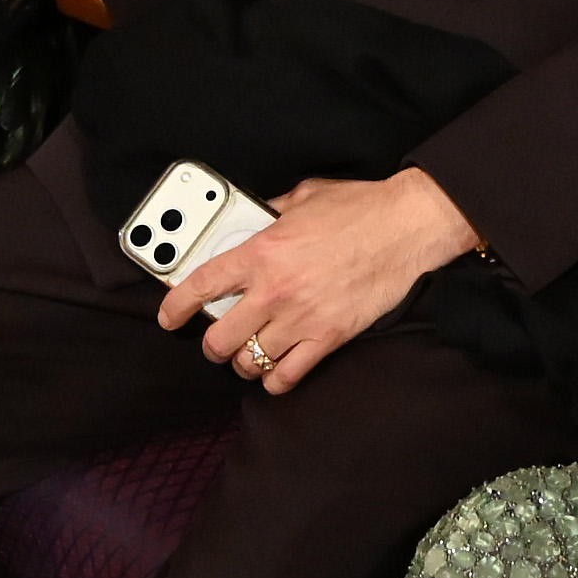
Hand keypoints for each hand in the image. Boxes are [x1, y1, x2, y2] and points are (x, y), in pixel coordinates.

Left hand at [158, 168, 481, 394]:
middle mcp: (275, 291)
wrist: (407, 227)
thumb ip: (270, 212)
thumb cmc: (360, 208)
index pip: (200, 285)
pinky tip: (274, 372)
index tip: (170, 316)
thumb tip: (254, 218)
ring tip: (248, 354)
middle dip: (212, 345)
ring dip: (243, 362)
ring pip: (250, 362)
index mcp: (262, 252)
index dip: (176, 306)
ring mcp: (301, 318)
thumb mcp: (303, 197)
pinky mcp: (328, 337)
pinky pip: (288, 376)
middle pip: (219, 338)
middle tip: (217, 339)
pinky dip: (274, 381)